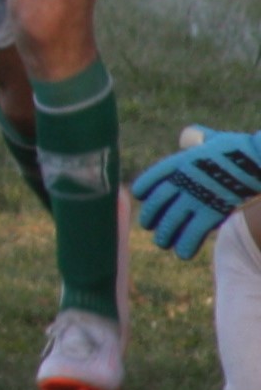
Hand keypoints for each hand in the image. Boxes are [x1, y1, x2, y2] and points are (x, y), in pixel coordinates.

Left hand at [136, 126, 260, 256]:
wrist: (260, 158)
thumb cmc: (240, 149)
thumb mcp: (213, 139)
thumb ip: (199, 139)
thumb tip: (191, 135)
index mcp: (179, 162)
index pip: (149, 180)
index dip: (143, 190)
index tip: (141, 197)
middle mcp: (183, 180)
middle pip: (155, 204)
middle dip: (150, 217)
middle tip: (149, 227)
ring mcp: (197, 196)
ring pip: (170, 222)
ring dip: (164, 236)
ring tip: (163, 243)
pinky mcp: (213, 211)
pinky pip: (193, 233)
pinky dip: (186, 245)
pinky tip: (183, 253)